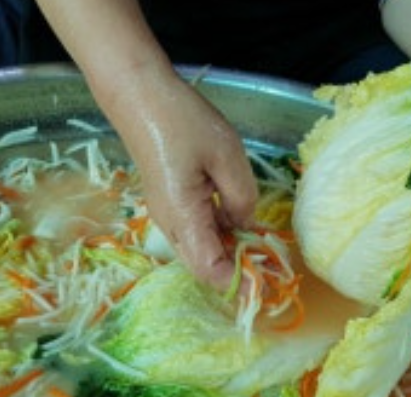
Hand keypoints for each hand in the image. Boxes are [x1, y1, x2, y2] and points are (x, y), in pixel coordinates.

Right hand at [119, 72, 257, 288]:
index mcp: (183, 216)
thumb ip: (242, 198)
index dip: (238, 283)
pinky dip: (220, 234)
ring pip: (200, 250)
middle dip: (235, 271)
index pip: (210, 269)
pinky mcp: (170, 203)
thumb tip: (245, 226)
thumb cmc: (183, 122)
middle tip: (269, 266)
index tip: (266, 284)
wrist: (141, 98)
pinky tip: (240, 221)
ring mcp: (168, 215)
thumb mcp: (226, 155)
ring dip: (228, 252)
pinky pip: (196, 231)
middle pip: (203, 266)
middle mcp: (171, 224)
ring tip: (260, 245)